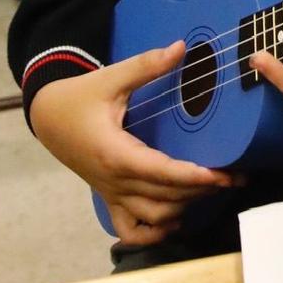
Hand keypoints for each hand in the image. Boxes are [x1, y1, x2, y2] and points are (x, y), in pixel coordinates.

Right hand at [29, 40, 240, 246]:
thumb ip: (146, 66)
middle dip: (201, 190)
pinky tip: (174, 223)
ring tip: (212, 191)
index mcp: (116, 153)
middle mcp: (114, 181)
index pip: (160, 172)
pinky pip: (129, 230)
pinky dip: (152, 234)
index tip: (220, 175)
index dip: (192, 177)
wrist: (47, 117)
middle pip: (164, 197)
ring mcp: (111, 194)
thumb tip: (181, 47)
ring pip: (152, 216)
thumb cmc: (80, 97)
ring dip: (184, 208)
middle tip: (235, 178)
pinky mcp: (108, 198)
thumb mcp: (110, 78)